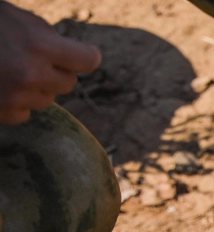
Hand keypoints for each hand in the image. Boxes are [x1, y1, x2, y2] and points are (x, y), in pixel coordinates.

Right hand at [0, 1, 101, 124]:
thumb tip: (74, 54)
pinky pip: (24, 114)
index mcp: (37, 45)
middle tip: (31, 57)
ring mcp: (14, 97)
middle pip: (67, 83)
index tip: (82, 55)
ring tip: (6, 68)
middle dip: (55, 70)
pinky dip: (14, 103)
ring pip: (46, 100)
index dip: (84, 56)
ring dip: (34, 87)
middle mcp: (30, 74)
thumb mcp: (13, 17)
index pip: (87, 60)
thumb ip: (43, 34)